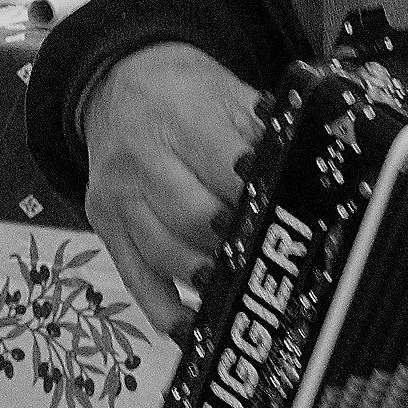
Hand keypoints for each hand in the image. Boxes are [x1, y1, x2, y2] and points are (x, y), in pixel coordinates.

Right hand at [82, 43, 265, 336]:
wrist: (117, 82)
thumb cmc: (184, 92)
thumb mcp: (229, 92)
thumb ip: (264, 131)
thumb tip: (302, 166)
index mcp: (178, 118)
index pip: (223, 168)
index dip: (254, 196)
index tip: (281, 211)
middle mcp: (140, 160)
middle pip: (192, 216)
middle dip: (233, 240)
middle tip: (265, 251)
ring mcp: (118, 197)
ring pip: (163, 253)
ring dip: (205, 277)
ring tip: (236, 286)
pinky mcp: (105, 226)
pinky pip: (134, 277)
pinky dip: (163, 309)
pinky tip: (194, 326)